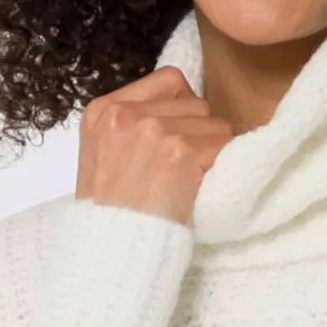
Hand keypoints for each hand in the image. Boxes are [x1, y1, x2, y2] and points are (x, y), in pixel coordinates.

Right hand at [75, 65, 235, 227]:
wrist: (113, 246)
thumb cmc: (112, 212)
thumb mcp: (103, 154)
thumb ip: (132, 124)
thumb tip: (186, 106)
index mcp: (103, 110)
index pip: (170, 80)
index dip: (184, 109)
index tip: (178, 138)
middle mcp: (124, 113)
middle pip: (196, 103)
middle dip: (198, 133)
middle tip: (182, 168)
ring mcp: (151, 130)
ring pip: (215, 124)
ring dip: (212, 152)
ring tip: (187, 179)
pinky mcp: (178, 151)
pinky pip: (223, 146)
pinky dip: (218, 167)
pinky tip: (196, 187)